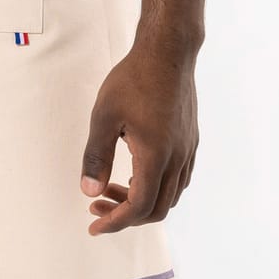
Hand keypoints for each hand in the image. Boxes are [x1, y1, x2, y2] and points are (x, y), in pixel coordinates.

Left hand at [80, 40, 199, 236]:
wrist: (168, 53)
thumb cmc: (133, 79)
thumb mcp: (104, 116)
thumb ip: (96, 156)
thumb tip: (87, 191)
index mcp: (156, 156)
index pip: (139, 206)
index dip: (116, 222)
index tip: (94, 225)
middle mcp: (178, 158)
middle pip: (157, 209)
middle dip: (125, 216)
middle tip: (96, 207)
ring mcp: (188, 150)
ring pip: (170, 196)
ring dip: (141, 202)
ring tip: (110, 189)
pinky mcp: (191, 141)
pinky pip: (178, 179)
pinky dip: (156, 188)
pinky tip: (134, 175)